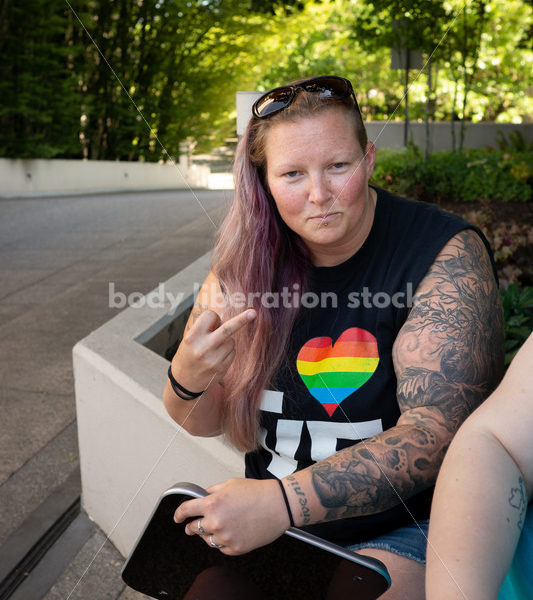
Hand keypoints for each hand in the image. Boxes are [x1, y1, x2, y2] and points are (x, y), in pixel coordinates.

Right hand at [171, 308, 255, 393]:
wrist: (184, 381)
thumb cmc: (188, 355)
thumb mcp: (189, 339)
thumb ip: (205, 329)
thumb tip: (227, 319)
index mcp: (192, 337)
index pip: (210, 316)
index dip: (214, 318)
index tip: (212, 321)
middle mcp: (203, 348)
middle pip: (227, 329)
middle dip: (241, 320)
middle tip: (253, 313)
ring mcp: (214, 359)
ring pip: (231, 341)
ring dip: (226, 341)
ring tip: (213, 349)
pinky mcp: (222, 368)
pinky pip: (232, 352)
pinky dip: (228, 351)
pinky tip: (217, 357)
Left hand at [173, 478, 288, 555]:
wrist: (279, 505)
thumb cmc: (257, 492)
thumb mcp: (230, 484)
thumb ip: (212, 491)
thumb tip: (202, 497)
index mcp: (212, 503)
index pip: (186, 511)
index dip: (178, 514)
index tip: (177, 517)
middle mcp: (216, 522)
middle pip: (194, 528)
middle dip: (191, 526)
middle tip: (193, 526)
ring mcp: (225, 537)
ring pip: (207, 540)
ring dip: (208, 534)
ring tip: (219, 526)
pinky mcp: (236, 548)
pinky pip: (221, 548)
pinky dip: (222, 542)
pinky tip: (230, 533)